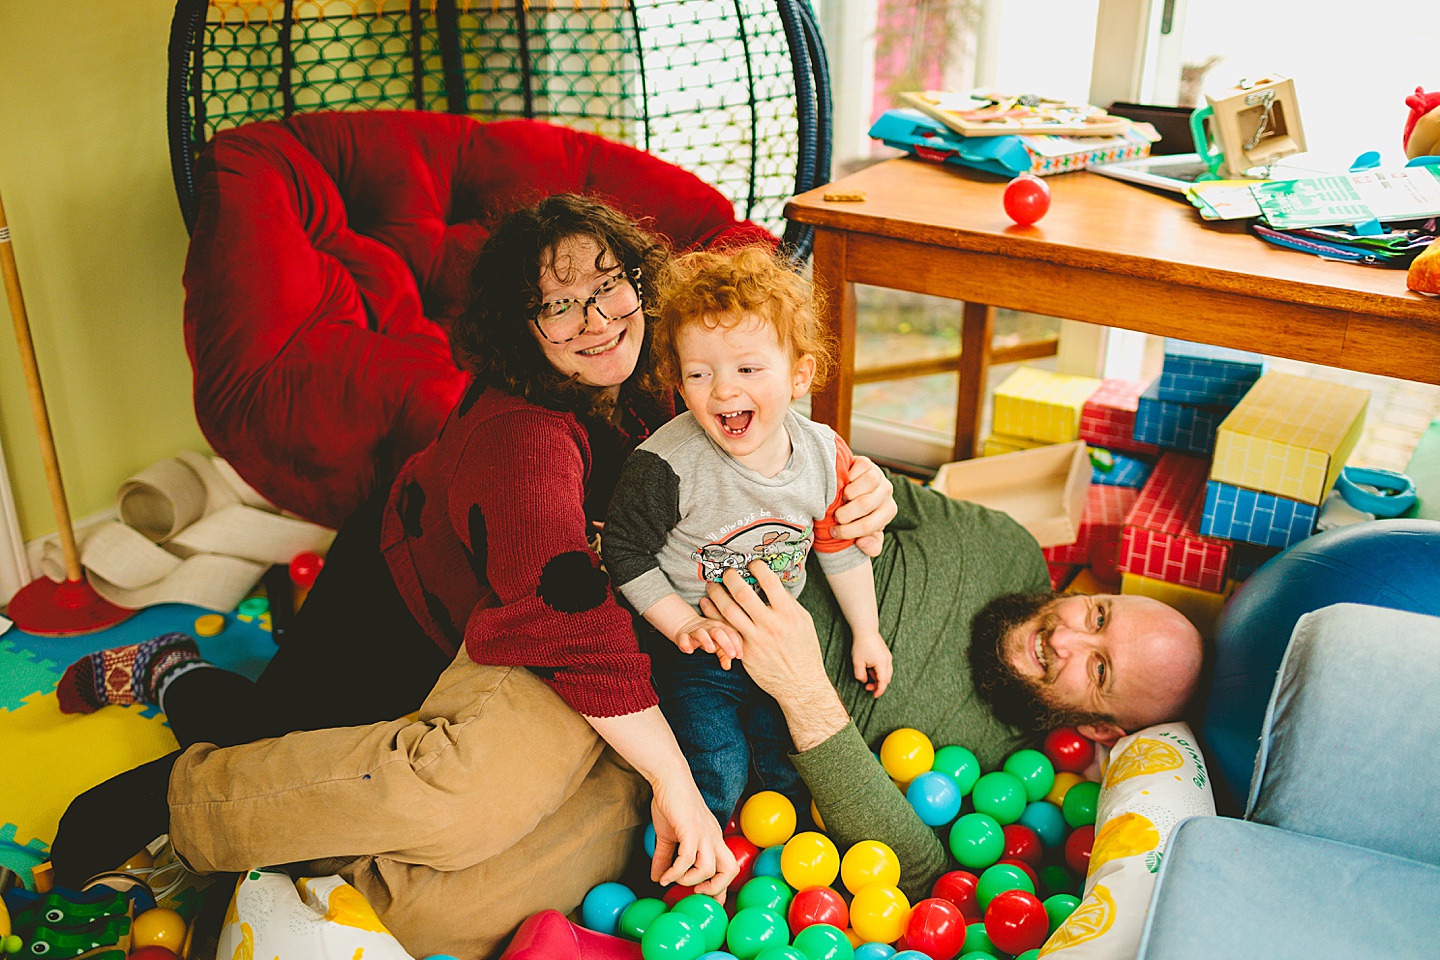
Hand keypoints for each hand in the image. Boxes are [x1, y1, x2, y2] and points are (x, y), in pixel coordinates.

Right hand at [649, 773, 737, 898]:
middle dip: (715, 889)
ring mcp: (703, 833)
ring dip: (690, 881)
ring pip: (710, 868)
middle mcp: (713, 837)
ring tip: (674, 879)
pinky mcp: (691, 829)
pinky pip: (688, 858)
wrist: (668, 777)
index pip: (728, 868)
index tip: (705, 901)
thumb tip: (657, 878)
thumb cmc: (671, 803)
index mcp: (713, 839)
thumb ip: (665, 858)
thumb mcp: (668, 836)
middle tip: (695, 893)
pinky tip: (664, 875)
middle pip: (730, 870)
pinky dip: (676, 872)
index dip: (720, 889)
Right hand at [673, 616, 742, 669]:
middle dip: (726, 643)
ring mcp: (695, 631)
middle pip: (718, 632)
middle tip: (732, 655)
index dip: (736, 644)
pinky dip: (685, 644)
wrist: (686, 624)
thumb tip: (727, 667)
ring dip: (706, 641)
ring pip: (701, 633)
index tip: (739, 656)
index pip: (730, 634)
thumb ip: (725, 655)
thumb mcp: (718, 645)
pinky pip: (683, 638)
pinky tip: (689, 651)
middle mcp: (708, 627)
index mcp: (720, 628)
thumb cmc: (708, 637)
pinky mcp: (682, 636)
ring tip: (711, 650)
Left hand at [701, 561, 850, 750]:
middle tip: (726, 572)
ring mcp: (755, 639)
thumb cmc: (804, 651)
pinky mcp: (744, 652)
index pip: (769, 581)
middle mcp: (770, 624)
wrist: (800, 684)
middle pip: (743, 593)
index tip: (752, 563)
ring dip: (716, 594)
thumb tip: (774, 584)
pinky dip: (713, 615)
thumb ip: (788, 603)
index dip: (757, 567)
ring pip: (728, 611)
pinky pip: (724, 629)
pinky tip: (707, 605)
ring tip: (711, 585)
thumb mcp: (804, 622)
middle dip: (730, 577)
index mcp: (788, 613)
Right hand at [832, 456, 895, 556]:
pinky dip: (850, 475)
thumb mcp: (866, 535)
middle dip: (845, 514)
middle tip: (836, 516)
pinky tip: (843, 483)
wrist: (850, 492)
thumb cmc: (857, 516)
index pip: (868, 525)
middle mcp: (887, 492)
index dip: (848, 531)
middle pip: (865, 504)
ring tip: (842, 499)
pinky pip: (862, 466)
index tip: (834, 532)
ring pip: (869, 482)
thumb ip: (870, 547)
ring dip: (850, 493)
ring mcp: (879, 475)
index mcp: (889, 511)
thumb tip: (862, 542)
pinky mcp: (867, 463)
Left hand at [851, 632, 893, 697]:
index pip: (883, 682)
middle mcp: (888, 661)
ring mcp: (888, 657)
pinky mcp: (885, 654)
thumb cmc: (861, 645)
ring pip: (886, 673)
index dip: (879, 690)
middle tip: (867, 687)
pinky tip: (869, 668)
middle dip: (878, 685)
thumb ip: (860, 675)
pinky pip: (884, 667)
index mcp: (882, 664)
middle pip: (886, 678)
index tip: (874, 695)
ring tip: (866, 675)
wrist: (865, 630)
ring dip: (878, 678)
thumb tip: (864, 680)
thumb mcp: (857, 662)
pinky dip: (878, 671)